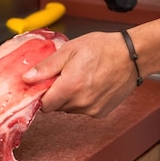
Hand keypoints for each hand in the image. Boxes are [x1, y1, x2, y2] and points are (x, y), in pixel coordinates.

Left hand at [22, 32, 138, 117]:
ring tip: (80, 77)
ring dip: (69, 97)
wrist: (132, 55)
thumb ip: (47, 66)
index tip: (45, 83)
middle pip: (55, 106)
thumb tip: (27, 78)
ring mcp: (92, 109)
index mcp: (70, 86)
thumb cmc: (103, 48)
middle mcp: (81, 102)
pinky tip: (90, 85)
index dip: (42, 93)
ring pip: (68, 108)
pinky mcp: (101, 112)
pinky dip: (82, 100)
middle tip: (65, 75)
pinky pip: (83, 109)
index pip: (43, 104)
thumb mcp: (70, 50)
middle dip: (56, 93)